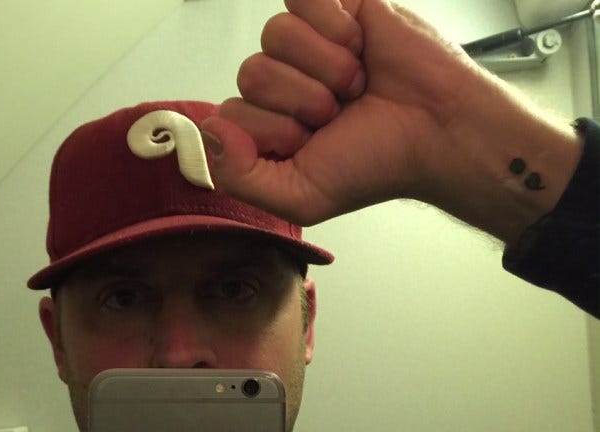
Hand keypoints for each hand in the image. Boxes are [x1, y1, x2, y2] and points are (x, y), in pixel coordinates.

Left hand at [203, 0, 580, 241]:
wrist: (437, 130)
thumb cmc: (375, 165)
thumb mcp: (301, 197)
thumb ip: (241, 178)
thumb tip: (209, 129)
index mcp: (268, 129)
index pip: (230, 116)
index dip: (272, 131)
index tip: (314, 144)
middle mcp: (281, 84)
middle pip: (252, 74)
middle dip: (302, 100)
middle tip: (341, 114)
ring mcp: (306, 43)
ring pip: (275, 34)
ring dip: (324, 66)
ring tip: (356, 84)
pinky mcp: (333, 6)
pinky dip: (333, 26)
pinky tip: (360, 47)